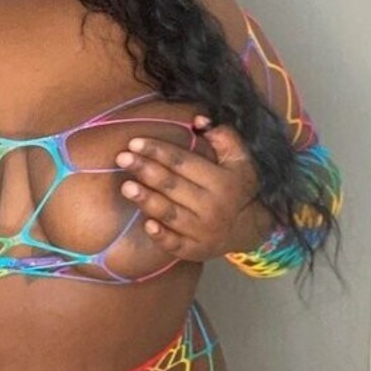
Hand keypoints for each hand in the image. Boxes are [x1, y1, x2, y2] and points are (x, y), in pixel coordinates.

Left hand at [115, 115, 274, 261]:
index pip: (183, 162)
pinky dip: (161, 235)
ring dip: (146, 200)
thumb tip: (198, 119)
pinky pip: (175, 244)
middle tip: (122, 158)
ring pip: (170, 213)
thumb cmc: (236, 188)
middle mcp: (212, 207)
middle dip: (145, 170)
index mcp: (222, 182)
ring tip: (126, 186)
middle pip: (172, 185)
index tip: (135, 142)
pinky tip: (146, 224)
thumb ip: (222, 135)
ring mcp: (203, 231)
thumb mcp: (239, 159)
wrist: (247, 229)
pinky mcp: (194, 250)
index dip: (158, 150)